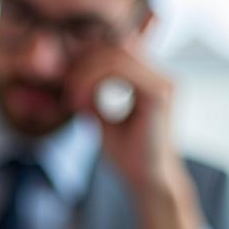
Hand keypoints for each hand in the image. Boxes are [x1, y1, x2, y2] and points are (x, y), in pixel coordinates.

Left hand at [67, 45, 203, 228]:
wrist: (147, 181)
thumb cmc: (128, 155)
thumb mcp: (101, 119)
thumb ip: (91, 97)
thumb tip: (69, 78)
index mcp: (148, 78)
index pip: (115, 50)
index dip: (85, 60)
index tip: (64, 85)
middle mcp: (160, 74)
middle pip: (114, 46)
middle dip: (82, 65)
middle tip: (65, 92)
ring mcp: (163, 81)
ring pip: (116, 54)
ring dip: (84, 74)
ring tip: (72, 100)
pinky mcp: (160, 93)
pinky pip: (122, 69)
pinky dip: (94, 82)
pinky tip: (81, 103)